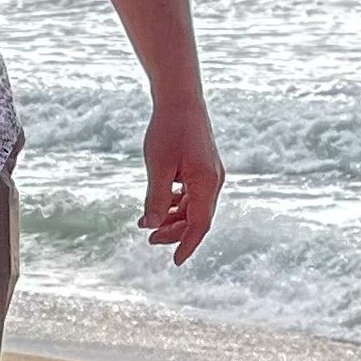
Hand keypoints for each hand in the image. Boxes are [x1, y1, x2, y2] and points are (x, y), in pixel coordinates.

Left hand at [139, 96, 223, 264]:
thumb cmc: (168, 130)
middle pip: (198, 218)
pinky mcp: (203, 166)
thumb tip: (152, 226)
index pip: (200, 225)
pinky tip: (159, 203)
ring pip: (194, 206)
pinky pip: (193, 193)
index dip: (187, 245)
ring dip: (173, 217)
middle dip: (175, 232)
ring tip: (147, 223)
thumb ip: (156, 198)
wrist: (180, 98)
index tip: (176, 262)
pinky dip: (176, 202)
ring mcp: (210, 173)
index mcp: (207, 183)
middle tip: (149, 238)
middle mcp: (214, 181)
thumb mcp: (158, 167)